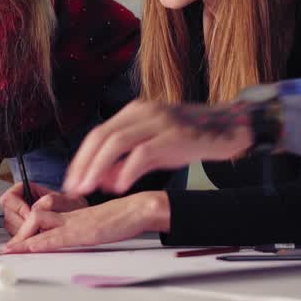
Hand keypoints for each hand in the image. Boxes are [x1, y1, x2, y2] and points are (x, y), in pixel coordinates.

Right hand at [0, 183, 85, 234]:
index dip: (18, 207)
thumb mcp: (63, 200)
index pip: (8, 198)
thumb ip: (48, 201)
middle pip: (8, 214)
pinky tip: (39, 237)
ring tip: (41, 231)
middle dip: (22, 223)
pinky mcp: (22, 231)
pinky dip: (27, 239)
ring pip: (11, 227)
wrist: (78, 220)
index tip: (29, 215)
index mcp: (24, 190)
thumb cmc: (71, 207)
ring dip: (25, 232)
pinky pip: (17, 236)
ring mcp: (19, 218)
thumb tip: (34, 209)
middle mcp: (19, 203)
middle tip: (37, 227)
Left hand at [2, 191, 170, 252]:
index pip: (43, 217)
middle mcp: (71, 216)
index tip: (15, 242)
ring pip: (41, 223)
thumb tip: (80, 237)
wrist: (140, 209)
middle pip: (36, 217)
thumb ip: (86, 229)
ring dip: (23, 238)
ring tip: (11, 250)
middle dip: (20, 233)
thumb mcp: (100, 224)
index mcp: (74, 215)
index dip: (27, 229)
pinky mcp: (84, 231)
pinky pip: (57, 236)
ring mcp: (77, 222)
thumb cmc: (125, 217)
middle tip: (8, 249)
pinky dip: (40, 242)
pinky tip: (30, 247)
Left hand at [62, 100, 252, 195]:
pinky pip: (143, 153)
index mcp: (135, 111)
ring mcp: (159, 121)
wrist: (228, 129)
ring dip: (98, 167)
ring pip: (117, 142)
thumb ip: (128, 163)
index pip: (98, 134)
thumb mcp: (155, 150)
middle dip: (83, 165)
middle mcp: (144, 111)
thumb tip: (103, 181)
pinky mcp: (174, 134)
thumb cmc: (191, 139)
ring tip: (89, 189)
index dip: (81, 159)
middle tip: (73, 189)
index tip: (71, 180)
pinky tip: (120, 186)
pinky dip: (127, 171)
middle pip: (102, 136)